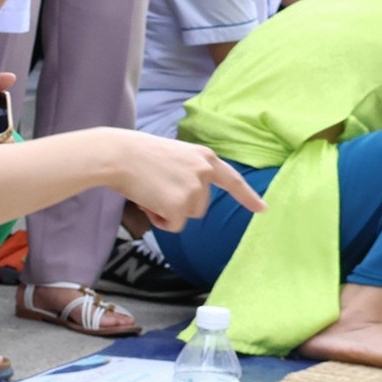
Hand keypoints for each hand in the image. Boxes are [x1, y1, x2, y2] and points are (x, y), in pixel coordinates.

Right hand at [110, 131, 266, 231]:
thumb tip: (186, 202)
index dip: (247, 197)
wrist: (119, 155)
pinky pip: (174, 225)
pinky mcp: (181, 205)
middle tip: (154, 191)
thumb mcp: (173, 158)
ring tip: (149, 195)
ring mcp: (195, 189)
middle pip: (201, 205)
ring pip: (188, 216)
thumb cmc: (136, 156)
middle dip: (179, 205)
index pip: (232, 180)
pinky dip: (160, 221)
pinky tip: (147, 204)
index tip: (262, 209)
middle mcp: (205, 172)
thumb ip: (188, 174)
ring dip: (168, 212)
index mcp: (205, 157)